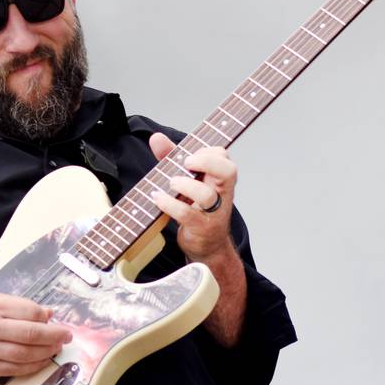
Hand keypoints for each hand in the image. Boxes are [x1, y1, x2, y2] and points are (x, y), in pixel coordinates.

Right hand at [0, 289, 72, 375]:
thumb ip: (16, 305)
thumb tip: (44, 313)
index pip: (30, 312)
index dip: (47, 317)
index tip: (56, 320)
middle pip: (33, 333)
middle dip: (55, 335)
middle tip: (66, 335)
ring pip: (27, 353)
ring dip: (47, 352)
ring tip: (57, 348)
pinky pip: (15, 369)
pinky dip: (32, 366)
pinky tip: (41, 361)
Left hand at [148, 132, 236, 264]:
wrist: (207, 246)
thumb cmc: (196, 209)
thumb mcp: (185, 180)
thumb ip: (172, 158)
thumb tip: (156, 137)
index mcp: (220, 179)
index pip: (224, 157)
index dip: (208, 152)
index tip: (189, 154)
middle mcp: (222, 194)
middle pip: (227, 172)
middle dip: (206, 162)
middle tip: (187, 162)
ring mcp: (214, 213)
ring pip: (206, 195)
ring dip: (185, 185)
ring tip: (171, 183)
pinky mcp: (201, 228)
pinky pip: (187, 214)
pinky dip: (169, 204)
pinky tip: (158, 198)